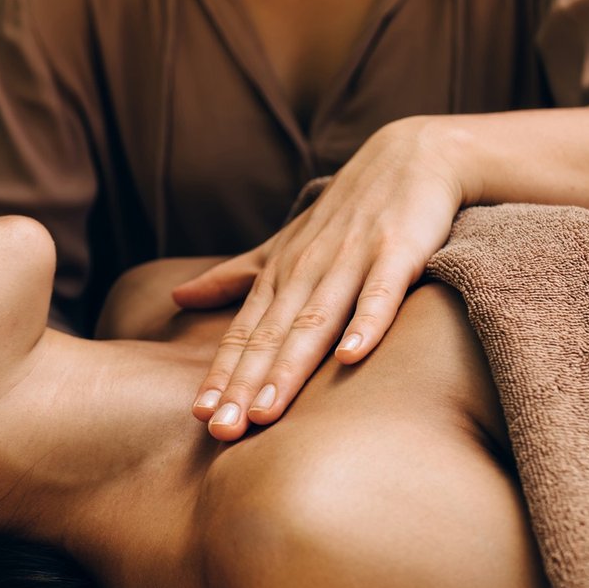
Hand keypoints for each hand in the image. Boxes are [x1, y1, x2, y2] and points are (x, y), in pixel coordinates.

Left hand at [173, 116, 469, 440]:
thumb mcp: (284, 244)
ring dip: (290, 366)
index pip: (244, 331)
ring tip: (268, 412)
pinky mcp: (398, 251)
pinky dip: (367, 322)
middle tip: (222, 431)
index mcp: (280, 274)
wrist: (410, 156)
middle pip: (272, 336)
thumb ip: (235, 277)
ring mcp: (352, 259)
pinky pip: (381, 293)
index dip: (221, 374)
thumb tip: (177, 299)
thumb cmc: (344, 213)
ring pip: (316, 320)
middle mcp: (307, 269)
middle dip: (245, 385)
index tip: (199, 416)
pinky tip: (351, 357)